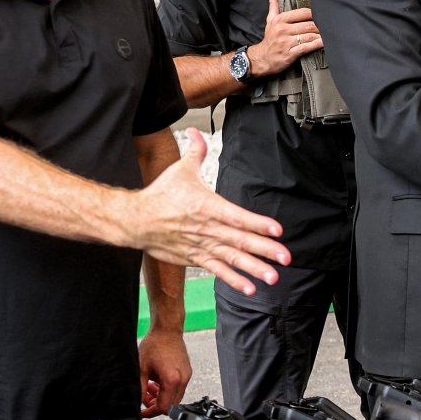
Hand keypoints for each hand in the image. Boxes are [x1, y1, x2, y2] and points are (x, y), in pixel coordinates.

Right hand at [123, 130, 289, 293]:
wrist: (136, 220)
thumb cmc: (160, 196)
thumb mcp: (180, 170)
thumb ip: (195, 152)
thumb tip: (196, 132)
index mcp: (207, 206)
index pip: (237, 216)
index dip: (257, 223)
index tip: (276, 230)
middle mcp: (207, 229)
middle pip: (240, 240)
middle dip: (264, 250)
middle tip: (285, 258)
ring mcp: (201, 245)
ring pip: (232, 258)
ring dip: (253, 268)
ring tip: (272, 277)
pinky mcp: (194, 258)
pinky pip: (217, 270)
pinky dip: (233, 279)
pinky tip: (249, 287)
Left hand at [138, 327, 191, 417]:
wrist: (167, 330)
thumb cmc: (155, 344)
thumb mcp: (141, 369)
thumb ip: (139, 388)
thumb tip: (137, 401)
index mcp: (171, 380)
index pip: (164, 407)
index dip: (151, 412)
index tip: (143, 412)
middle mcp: (182, 379)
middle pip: (171, 404)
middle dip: (156, 404)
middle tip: (145, 397)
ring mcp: (186, 376)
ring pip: (175, 397)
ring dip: (162, 397)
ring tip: (150, 387)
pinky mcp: (187, 372)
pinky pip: (178, 388)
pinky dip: (167, 389)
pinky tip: (158, 381)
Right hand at [247, 0, 321, 76]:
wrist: (262, 58)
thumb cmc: (269, 37)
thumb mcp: (270, 18)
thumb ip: (274, 2)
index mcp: (280, 19)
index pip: (303, 13)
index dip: (315, 14)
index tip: (321, 16)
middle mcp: (283, 29)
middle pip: (309, 25)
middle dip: (320, 26)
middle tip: (329, 26)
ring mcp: (286, 42)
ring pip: (309, 36)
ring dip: (320, 35)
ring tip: (328, 34)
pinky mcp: (290, 54)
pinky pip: (307, 47)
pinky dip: (317, 45)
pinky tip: (324, 43)